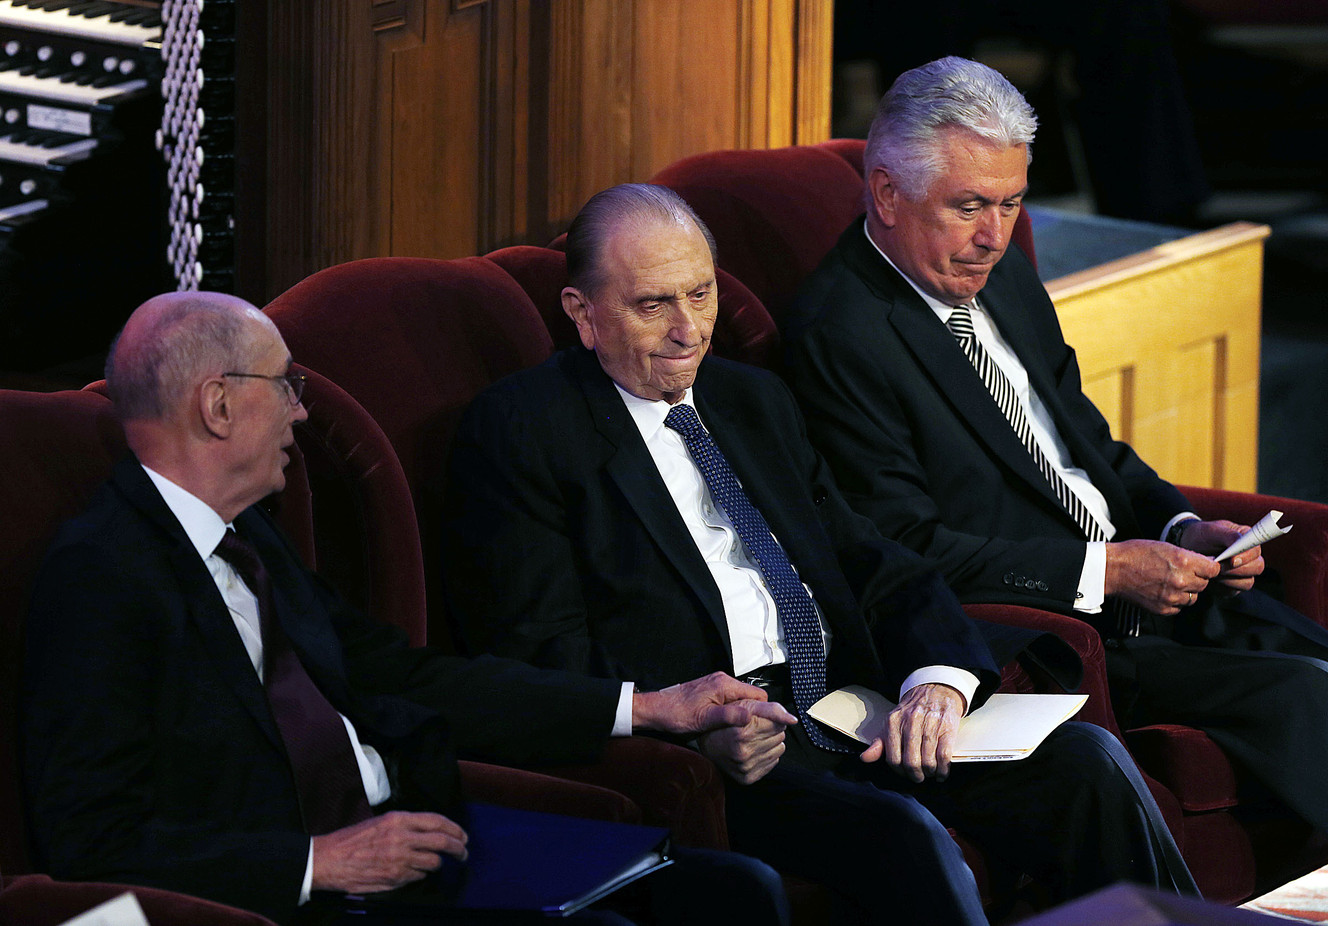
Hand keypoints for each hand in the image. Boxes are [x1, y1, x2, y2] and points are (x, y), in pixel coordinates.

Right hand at [310, 811, 467, 893]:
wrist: (328, 860)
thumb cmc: (352, 840)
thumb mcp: (381, 822)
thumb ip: (406, 826)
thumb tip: (430, 832)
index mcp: (399, 820)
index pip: (438, 821)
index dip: (455, 829)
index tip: (462, 836)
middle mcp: (402, 838)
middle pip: (443, 842)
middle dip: (459, 849)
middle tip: (463, 854)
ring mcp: (399, 859)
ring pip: (433, 863)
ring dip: (436, 864)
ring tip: (433, 864)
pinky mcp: (394, 877)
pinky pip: (418, 877)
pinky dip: (419, 875)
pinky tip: (412, 872)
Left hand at [632, 671, 794, 734]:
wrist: (655, 710)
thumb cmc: (675, 714)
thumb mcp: (703, 719)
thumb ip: (728, 716)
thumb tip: (751, 715)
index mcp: (724, 684)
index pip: (759, 696)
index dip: (765, 712)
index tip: (766, 727)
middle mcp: (723, 681)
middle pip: (753, 698)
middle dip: (755, 714)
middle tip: (752, 732)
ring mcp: (717, 685)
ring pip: (743, 699)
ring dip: (744, 714)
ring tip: (740, 730)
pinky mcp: (711, 692)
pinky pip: (732, 700)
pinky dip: (734, 712)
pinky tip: (728, 725)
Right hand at [696, 700, 796, 783]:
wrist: (706, 743)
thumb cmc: (724, 721)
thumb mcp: (745, 704)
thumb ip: (772, 709)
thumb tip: (792, 719)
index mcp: (743, 732)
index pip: (779, 723)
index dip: (770, 718)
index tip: (757, 718)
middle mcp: (744, 751)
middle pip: (780, 736)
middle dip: (769, 730)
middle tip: (752, 729)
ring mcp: (746, 766)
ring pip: (779, 749)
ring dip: (769, 742)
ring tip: (752, 739)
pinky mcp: (748, 777)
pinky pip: (774, 763)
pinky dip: (766, 755)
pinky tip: (753, 750)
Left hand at [858, 683, 963, 782]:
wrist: (934, 689)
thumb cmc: (912, 711)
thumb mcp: (892, 723)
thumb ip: (879, 742)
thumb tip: (865, 758)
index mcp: (893, 722)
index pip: (893, 758)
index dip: (899, 771)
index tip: (905, 774)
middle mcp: (911, 722)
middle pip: (911, 762)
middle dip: (915, 775)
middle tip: (918, 777)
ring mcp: (930, 725)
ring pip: (928, 761)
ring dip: (929, 773)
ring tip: (930, 773)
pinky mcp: (947, 728)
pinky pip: (944, 756)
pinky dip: (943, 769)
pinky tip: (941, 772)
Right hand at [1105, 539, 1220, 614]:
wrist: (1113, 569)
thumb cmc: (1136, 554)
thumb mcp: (1166, 547)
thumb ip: (1188, 557)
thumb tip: (1207, 565)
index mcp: (1184, 561)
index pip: (1214, 570)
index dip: (1209, 568)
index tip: (1203, 567)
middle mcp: (1181, 580)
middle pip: (1204, 584)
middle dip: (1196, 579)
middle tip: (1180, 573)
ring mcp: (1172, 597)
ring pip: (1193, 598)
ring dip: (1186, 591)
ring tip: (1169, 582)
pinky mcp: (1164, 609)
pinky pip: (1179, 607)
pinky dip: (1174, 601)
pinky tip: (1162, 591)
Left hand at [1175, 519, 1263, 593]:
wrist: (1186, 547)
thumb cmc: (1201, 536)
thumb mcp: (1212, 530)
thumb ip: (1229, 535)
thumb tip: (1241, 543)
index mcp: (1247, 539)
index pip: (1256, 550)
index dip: (1247, 556)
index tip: (1232, 560)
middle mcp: (1249, 557)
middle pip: (1257, 568)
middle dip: (1236, 570)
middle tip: (1218, 567)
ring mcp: (1243, 572)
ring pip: (1247, 582)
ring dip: (1228, 579)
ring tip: (1212, 571)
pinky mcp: (1233, 585)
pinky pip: (1233, 591)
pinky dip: (1221, 587)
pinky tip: (1210, 578)